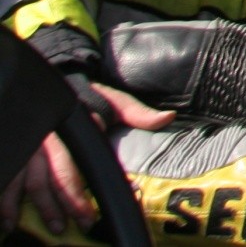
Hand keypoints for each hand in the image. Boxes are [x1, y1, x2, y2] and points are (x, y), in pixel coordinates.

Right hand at [0, 84, 170, 233]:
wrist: (60, 82)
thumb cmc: (88, 97)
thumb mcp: (114, 100)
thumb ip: (137, 112)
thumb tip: (167, 118)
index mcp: (73, 124)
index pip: (82, 158)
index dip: (87, 185)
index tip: (97, 208)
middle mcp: (49, 137)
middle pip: (53, 174)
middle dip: (65, 202)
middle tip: (77, 223)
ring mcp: (30, 145)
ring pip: (29, 180)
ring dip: (38, 206)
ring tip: (53, 225)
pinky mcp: (16, 150)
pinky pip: (8, 178)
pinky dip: (6, 199)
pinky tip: (7, 219)